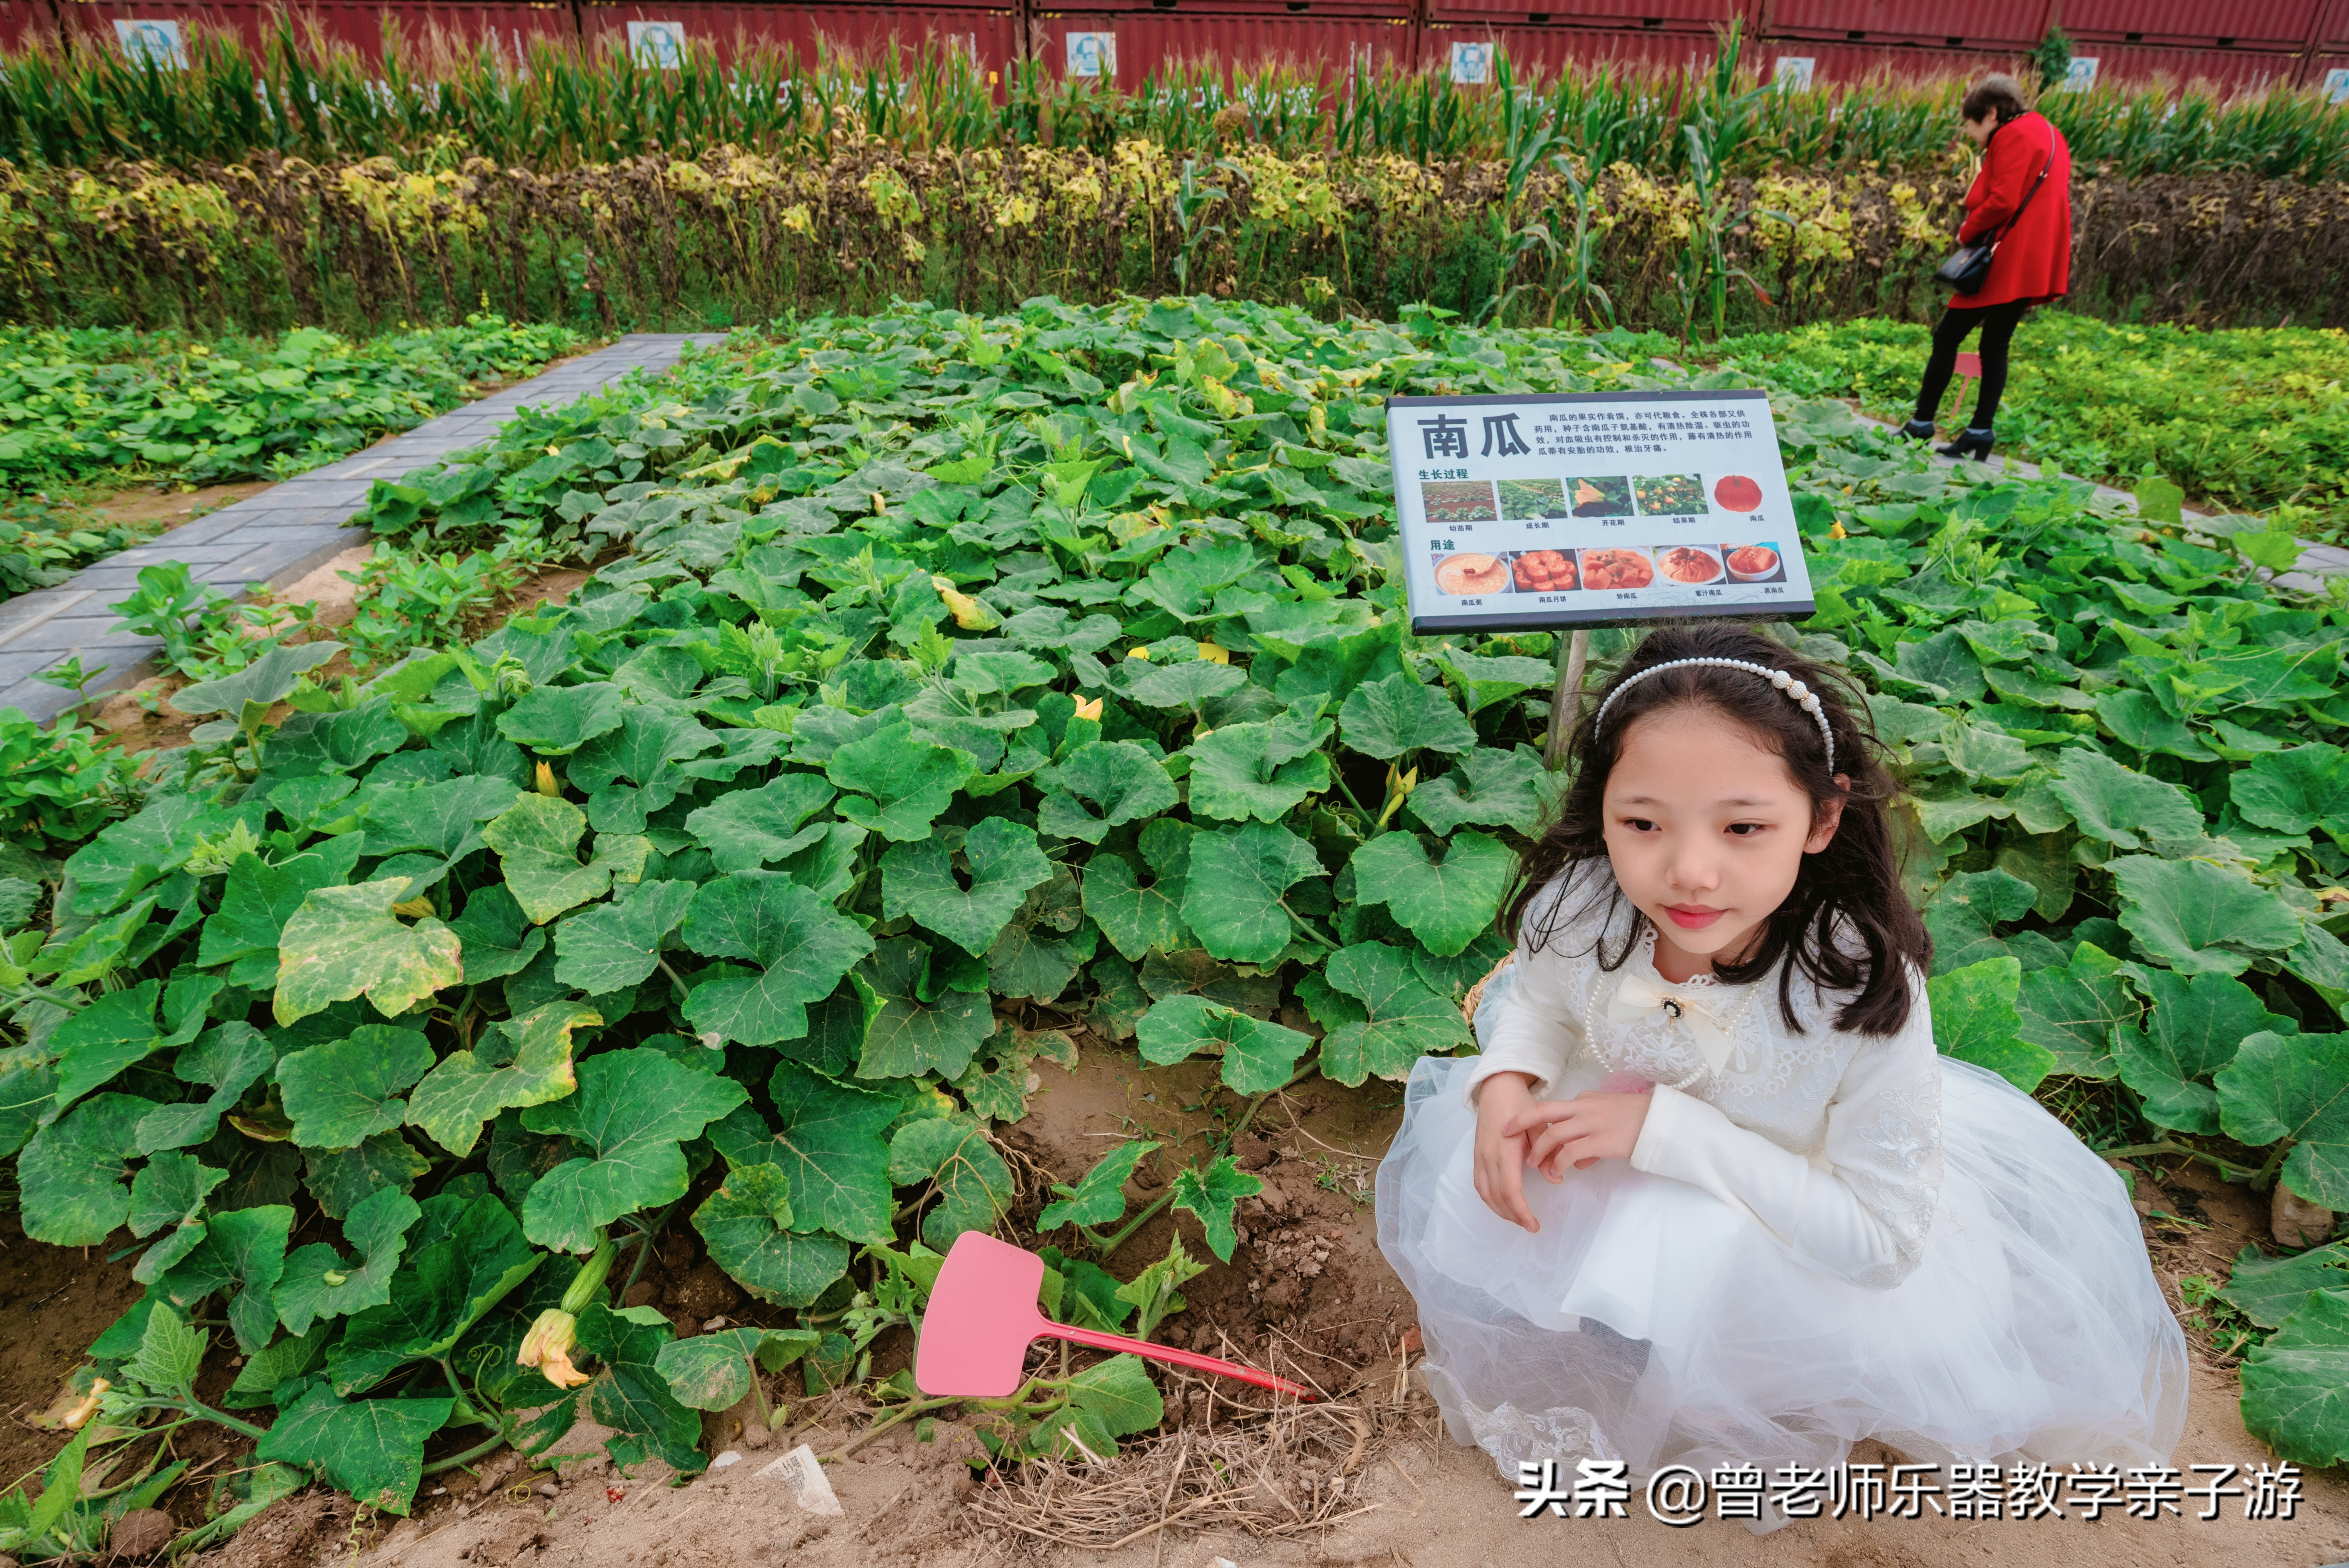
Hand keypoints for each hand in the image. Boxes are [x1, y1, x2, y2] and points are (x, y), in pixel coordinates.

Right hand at [1470, 1072, 1543, 1232]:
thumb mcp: (1540, 1125)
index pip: (1511, 1190)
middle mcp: (1488, 1156)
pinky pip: (1479, 1185)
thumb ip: (1547, 1153)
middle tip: (1530, 1226)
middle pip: (1497, 1197)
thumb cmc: (1520, 1106)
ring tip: (1518, 1219)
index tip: (1534, 1225)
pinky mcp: (1476, 1156)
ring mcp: (1479, 1157)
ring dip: (1500, 1211)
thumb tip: (1555, 1180)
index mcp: (1505, 1150)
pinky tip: (1502, 1204)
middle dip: (1513, 1216)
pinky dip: (1490, 1200)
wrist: (1497, 1090)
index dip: (1521, 1211)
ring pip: (1486, 1194)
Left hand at [1501, 1091, 1651, 1183]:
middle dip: (1521, 1122)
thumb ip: (1590, 1133)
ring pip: (1554, 1134)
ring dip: (1540, 1150)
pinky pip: (1571, 1152)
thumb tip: (1579, 1160)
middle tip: (1505, 1134)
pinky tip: (1557, 1173)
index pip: (1554, 1109)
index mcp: (1586, 1100)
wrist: (1661, 1121)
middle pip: (1545, 1112)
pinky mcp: (1600, 1141)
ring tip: (1533, 1165)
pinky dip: (1559, 1164)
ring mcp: (1592, 1123)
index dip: (1534, 1120)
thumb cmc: (1638, 1120)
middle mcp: (1585, 1108)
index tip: (1516, 1127)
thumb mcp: (1609, 1118)